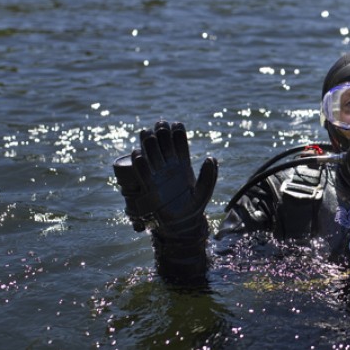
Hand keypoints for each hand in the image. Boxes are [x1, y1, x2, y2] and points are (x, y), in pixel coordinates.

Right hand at [113, 121, 216, 236]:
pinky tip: (138, 153)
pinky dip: (140, 163)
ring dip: (148, 143)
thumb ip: (209, 175)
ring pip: (152, 154)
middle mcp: (169, 167)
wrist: (182, 225)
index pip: (180, 144)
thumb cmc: (194, 207)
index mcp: (184, 165)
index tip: (176, 124)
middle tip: (160, 125)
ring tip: (147, 133)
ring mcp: (158, 176)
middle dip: (161, 134)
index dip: (178, 133)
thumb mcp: (205, 191)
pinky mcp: (149, 187)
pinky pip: (143, 173)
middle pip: (164, 145)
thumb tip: (211, 158)